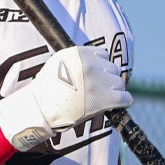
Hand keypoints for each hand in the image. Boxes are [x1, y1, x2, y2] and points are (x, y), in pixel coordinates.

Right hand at [0, 45, 131, 150]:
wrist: (39, 110)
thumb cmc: (48, 91)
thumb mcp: (58, 64)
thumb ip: (77, 60)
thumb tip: (99, 62)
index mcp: (77, 54)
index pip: (103, 55)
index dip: (101, 67)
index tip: (97, 77)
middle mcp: (87, 65)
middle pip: (113, 69)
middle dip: (108, 80)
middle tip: (99, 91)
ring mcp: (96, 81)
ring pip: (119, 83)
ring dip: (114, 91)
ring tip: (103, 99)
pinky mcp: (103, 98)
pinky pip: (124, 98)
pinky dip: (123, 102)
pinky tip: (117, 105)